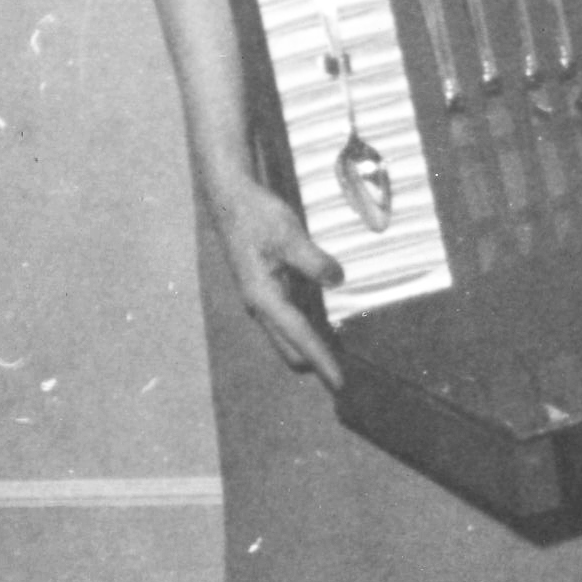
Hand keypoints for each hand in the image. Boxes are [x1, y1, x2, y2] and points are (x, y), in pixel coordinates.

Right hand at [207, 175, 345, 386]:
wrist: (231, 200)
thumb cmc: (256, 216)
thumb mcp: (289, 235)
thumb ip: (313, 261)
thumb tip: (337, 280)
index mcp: (263, 297)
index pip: (299, 337)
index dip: (322, 359)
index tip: (340, 381)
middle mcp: (260, 305)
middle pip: (290, 348)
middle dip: (316, 363)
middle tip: (350, 374)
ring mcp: (262, 299)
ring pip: (288, 336)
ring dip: (312, 347)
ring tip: (344, 358)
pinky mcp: (267, 290)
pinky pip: (290, 319)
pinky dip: (308, 329)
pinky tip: (329, 327)